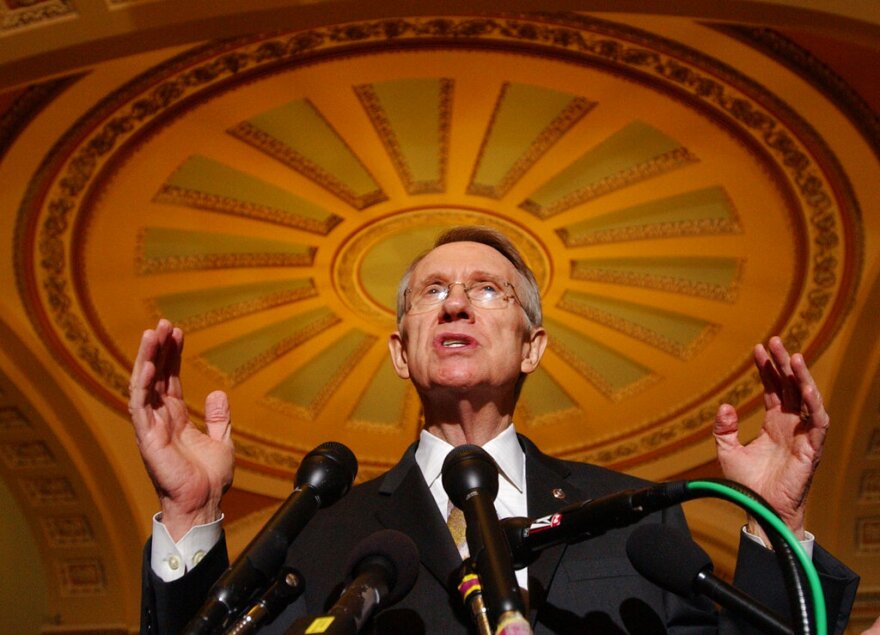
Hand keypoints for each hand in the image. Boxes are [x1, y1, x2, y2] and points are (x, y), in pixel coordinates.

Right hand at [129, 319, 234, 540]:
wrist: (204, 502)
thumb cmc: (209, 479)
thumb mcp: (221, 441)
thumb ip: (218, 417)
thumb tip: (217, 393)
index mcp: (175, 418)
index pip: (170, 379)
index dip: (172, 355)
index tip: (177, 332)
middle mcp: (159, 419)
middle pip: (155, 376)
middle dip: (158, 349)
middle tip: (163, 324)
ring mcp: (151, 427)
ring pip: (143, 385)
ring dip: (147, 358)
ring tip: (152, 333)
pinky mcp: (147, 437)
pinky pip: (140, 405)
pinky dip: (143, 383)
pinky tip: (149, 363)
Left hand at [713, 336, 828, 540]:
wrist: (760, 509)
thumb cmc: (747, 484)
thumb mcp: (727, 451)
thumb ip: (723, 429)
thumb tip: (724, 406)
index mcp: (774, 423)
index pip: (774, 388)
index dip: (767, 369)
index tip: (758, 349)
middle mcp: (791, 425)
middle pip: (791, 386)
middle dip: (784, 363)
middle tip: (775, 341)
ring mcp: (803, 434)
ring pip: (808, 399)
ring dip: (802, 377)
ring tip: (794, 356)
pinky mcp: (812, 448)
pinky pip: (818, 422)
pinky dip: (815, 405)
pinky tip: (807, 388)